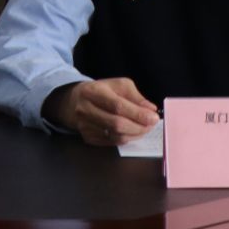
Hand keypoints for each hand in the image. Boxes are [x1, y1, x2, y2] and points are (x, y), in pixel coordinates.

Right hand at [45, 78, 160, 145]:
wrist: (74, 101)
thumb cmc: (101, 91)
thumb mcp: (118, 85)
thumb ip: (136, 97)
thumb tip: (151, 110)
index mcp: (93, 91)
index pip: (118, 106)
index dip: (138, 114)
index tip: (154, 117)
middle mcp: (86, 109)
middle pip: (116, 124)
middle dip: (139, 126)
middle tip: (152, 125)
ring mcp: (85, 126)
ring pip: (115, 136)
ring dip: (135, 134)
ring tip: (144, 128)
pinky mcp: (88, 138)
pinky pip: (112, 142)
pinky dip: (126, 139)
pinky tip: (132, 132)